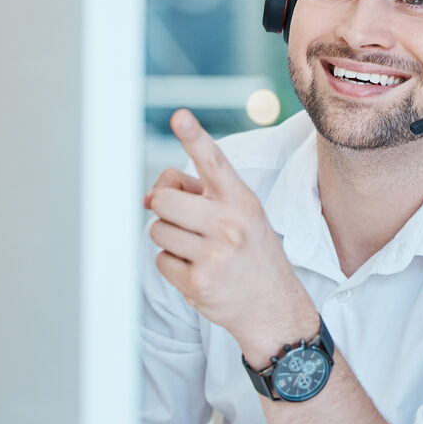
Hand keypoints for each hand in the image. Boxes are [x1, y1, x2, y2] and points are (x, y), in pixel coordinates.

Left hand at [147, 109, 317, 361]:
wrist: (274, 307)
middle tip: (181, 219)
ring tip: (197, 249)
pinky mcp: (198, 282)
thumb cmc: (252, 253)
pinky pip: (161, 261)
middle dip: (163, 208)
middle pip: (163, 200)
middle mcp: (229, 224)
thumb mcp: (241, 216)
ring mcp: (214, 255)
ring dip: (169, 238)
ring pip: (157, 231)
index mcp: (242, 201)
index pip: (214, 162)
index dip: (194, 137)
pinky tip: (196, 271)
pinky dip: (172, 265)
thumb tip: (149, 196)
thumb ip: (201, 197)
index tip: (180, 116)